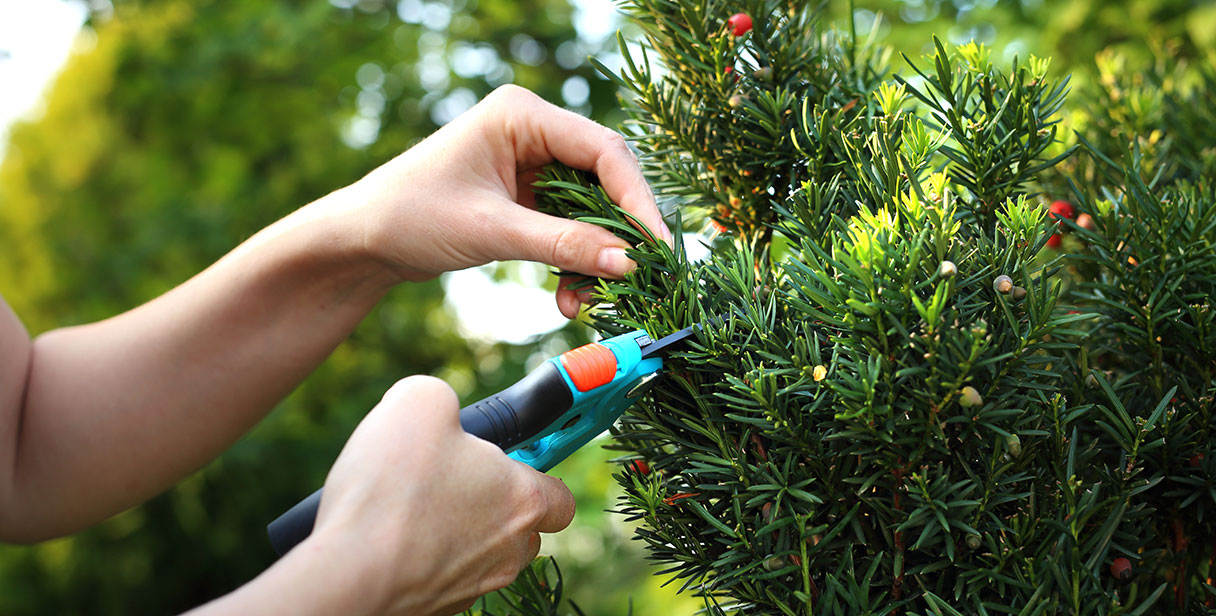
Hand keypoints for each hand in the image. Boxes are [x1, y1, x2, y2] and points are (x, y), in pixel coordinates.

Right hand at [307, 376, 575, 614]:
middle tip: (448, 475)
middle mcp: (508, 549)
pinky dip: (425, 556)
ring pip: (482, 552)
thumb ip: (445, 397)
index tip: (509, 456)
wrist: (346, 575)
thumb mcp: (419, 403)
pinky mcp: (437, 606)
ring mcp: (474, 585)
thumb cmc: (391, 490)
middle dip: (491, 500)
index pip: (560, 495)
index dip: (536, 470)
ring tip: (411, 507)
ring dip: (457, 529)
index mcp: (521, 499)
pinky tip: (389, 537)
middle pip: (521, 525)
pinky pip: (443, 574)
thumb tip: (440, 409)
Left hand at [345, 84, 671, 317]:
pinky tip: (567, 297)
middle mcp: (533, 130)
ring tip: (587, 301)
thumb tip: (628, 263)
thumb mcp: (492, 231)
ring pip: (591, 210)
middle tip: (636, 279)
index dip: (636, 201)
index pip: (603, 151)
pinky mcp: (526, 194)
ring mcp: (530, 162)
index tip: (656, 248)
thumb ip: (563, 245)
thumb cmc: (411, 217)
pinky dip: (573, 262)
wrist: (362, 240)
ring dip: (594, 257)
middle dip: (617, 235)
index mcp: (522, 114)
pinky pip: (570, 227)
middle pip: (605, 180)